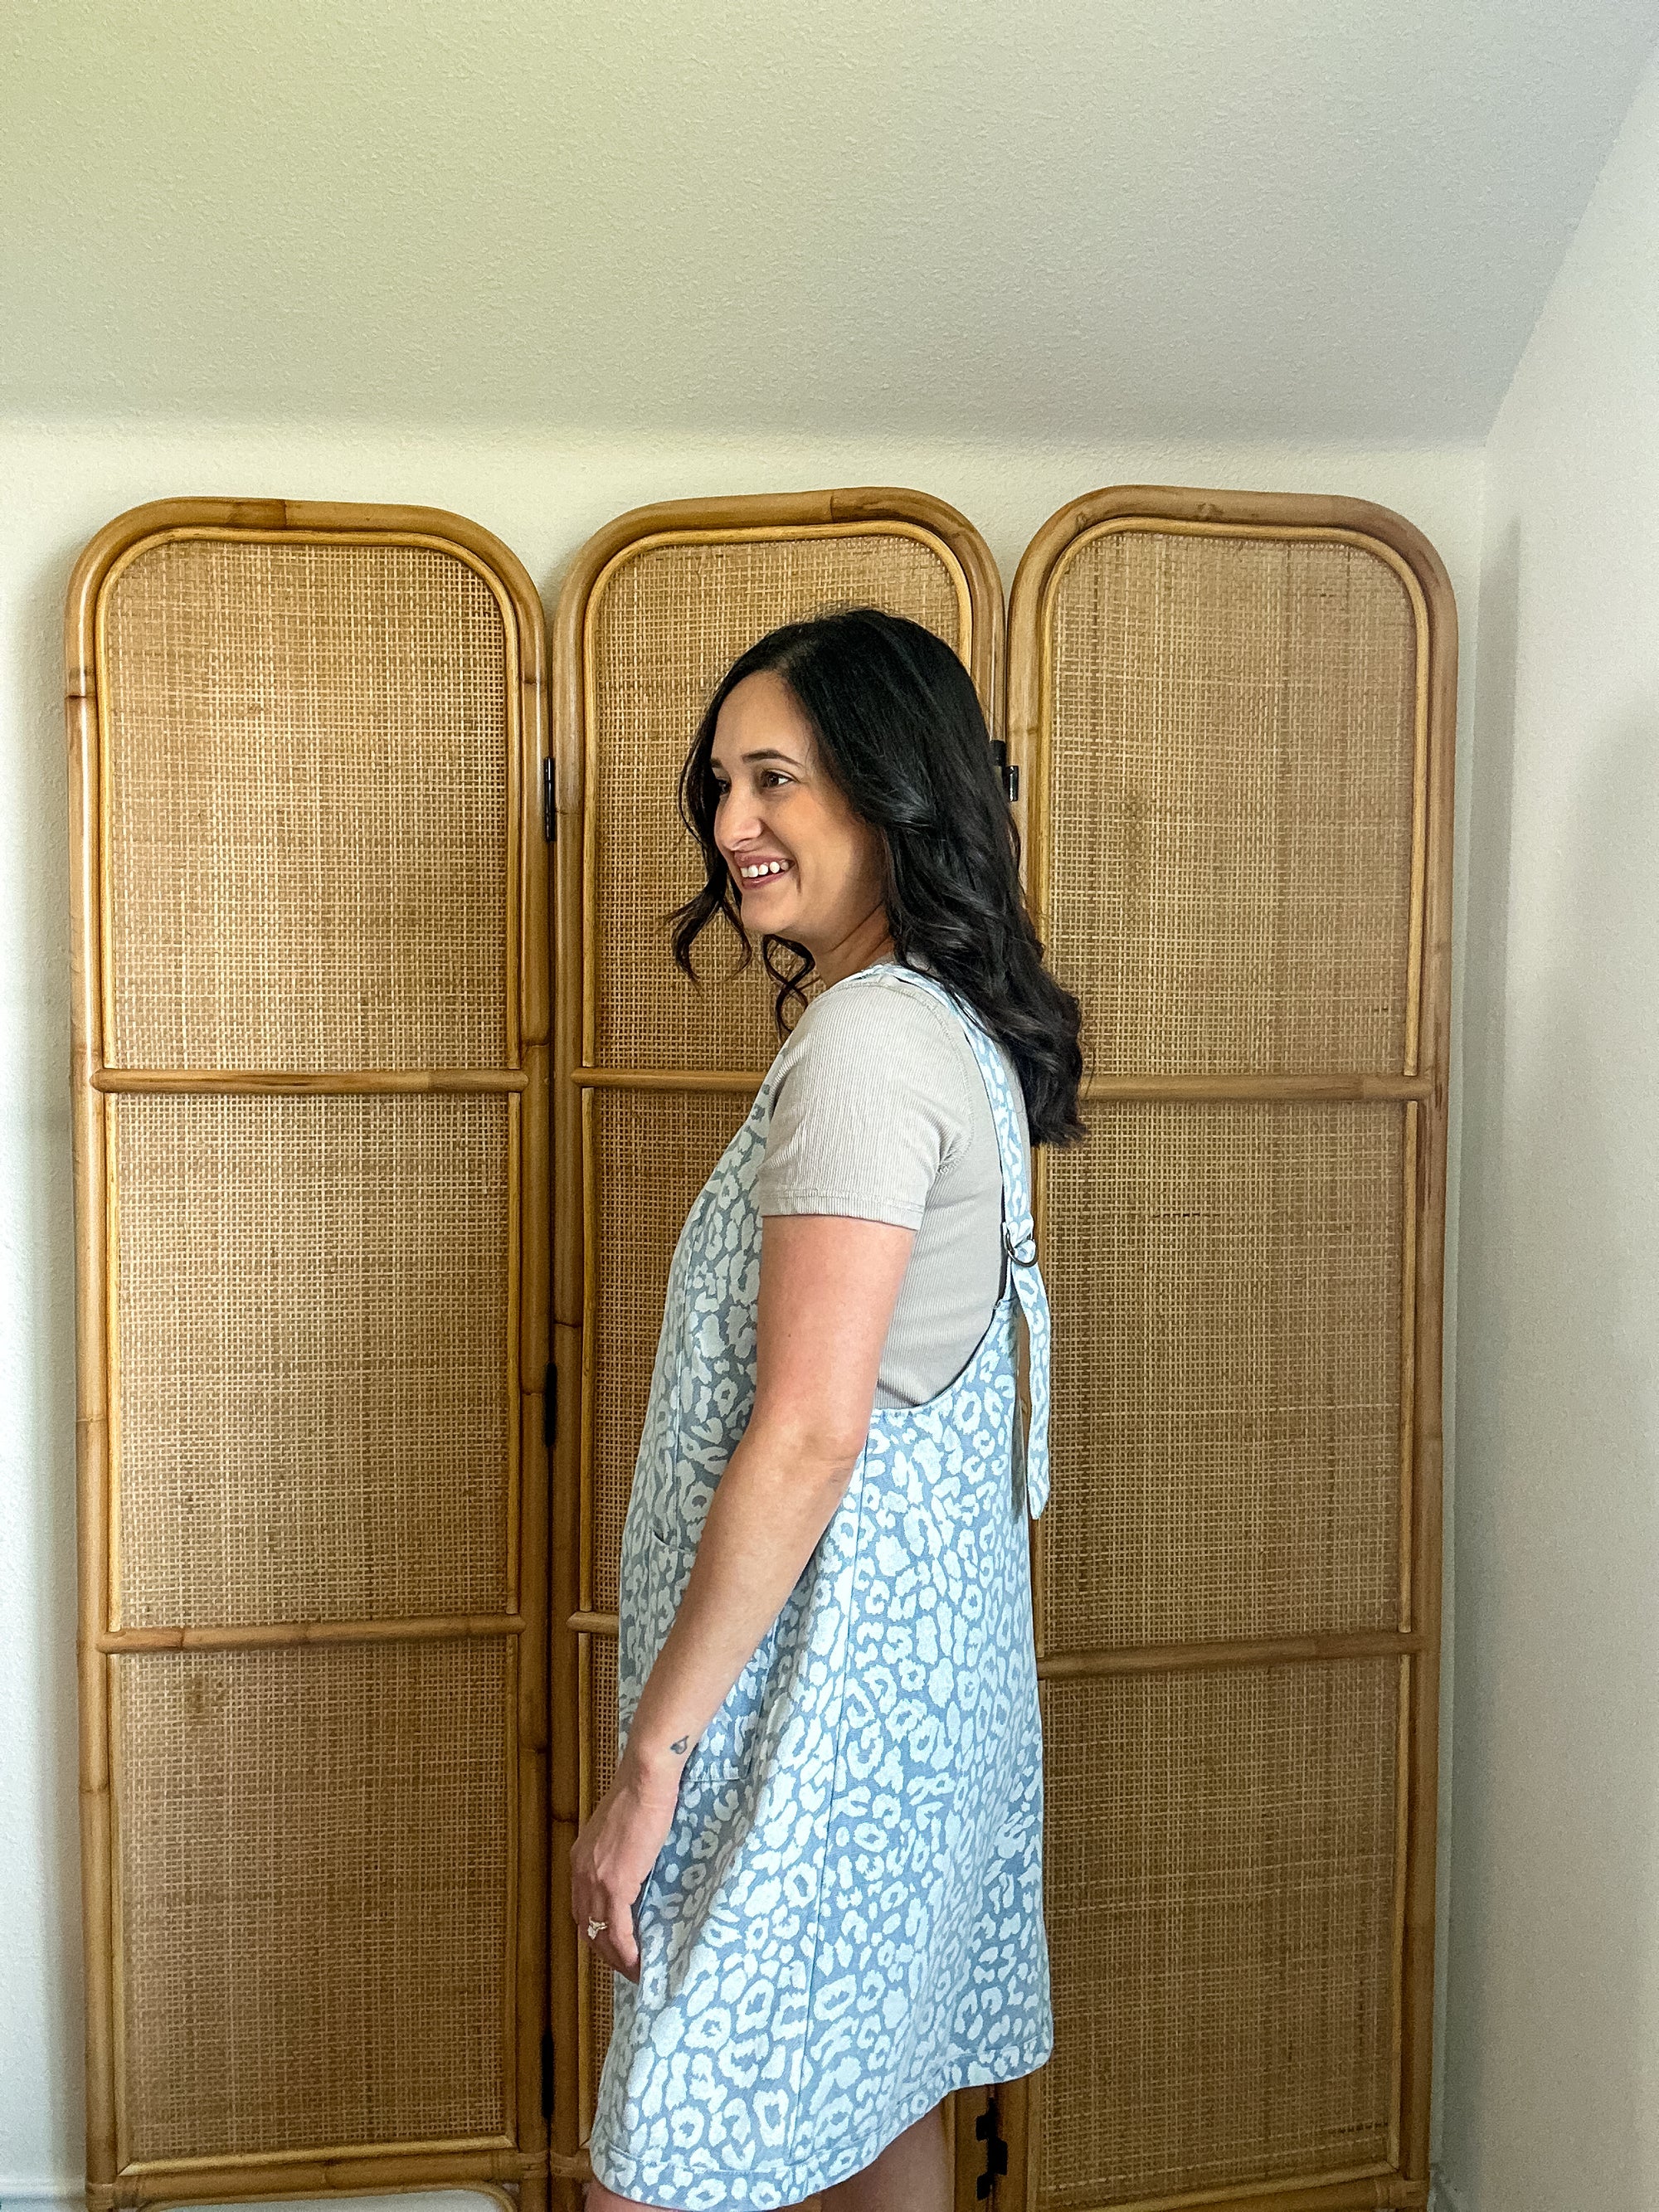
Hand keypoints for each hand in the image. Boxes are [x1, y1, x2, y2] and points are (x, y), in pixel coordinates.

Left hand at [570, 1750, 683, 1982]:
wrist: (645, 1779)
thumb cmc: (640, 1794)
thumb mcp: (620, 1829)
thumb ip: (618, 1851)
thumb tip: (633, 1865)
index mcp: (581, 1859)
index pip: (581, 1906)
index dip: (596, 1930)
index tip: (613, 1945)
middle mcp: (581, 1872)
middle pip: (585, 1925)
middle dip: (603, 1951)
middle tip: (625, 1966)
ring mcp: (596, 1880)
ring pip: (599, 1933)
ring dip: (616, 1958)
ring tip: (635, 1971)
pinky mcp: (615, 1884)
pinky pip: (618, 1930)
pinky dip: (627, 1952)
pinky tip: (639, 1963)